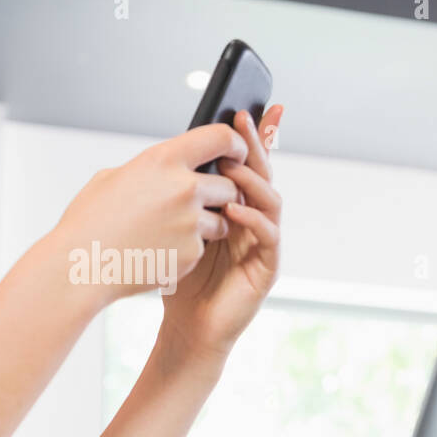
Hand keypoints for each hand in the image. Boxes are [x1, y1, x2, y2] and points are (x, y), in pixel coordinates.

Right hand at [52, 121, 248, 303]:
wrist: (81, 265)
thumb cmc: (89, 221)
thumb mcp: (112, 178)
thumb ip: (149, 169)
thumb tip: (169, 165)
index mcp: (163, 160)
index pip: (221, 138)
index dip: (236, 144)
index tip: (238, 154)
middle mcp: (184, 188)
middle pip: (230, 184)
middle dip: (222, 194)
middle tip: (204, 203)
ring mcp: (191, 223)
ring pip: (222, 220)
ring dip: (209, 224)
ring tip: (174, 231)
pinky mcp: (192, 253)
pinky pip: (204, 247)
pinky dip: (189, 250)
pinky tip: (161, 251)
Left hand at [158, 105, 283, 361]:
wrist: (185, 328)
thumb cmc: (176, 278)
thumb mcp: (172, 227)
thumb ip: (177, 196)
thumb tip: (165, 154)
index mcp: (233, 207)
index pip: (245, 165)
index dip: (250, 137)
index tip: (242, 108)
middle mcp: (253, 221)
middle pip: (262, 174)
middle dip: (255, 145)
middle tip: (242, 121)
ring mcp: (263, 243)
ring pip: (270, 200)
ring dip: (252, 180)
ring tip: (232, 168)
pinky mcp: (268, 267)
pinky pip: (268, 235)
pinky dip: (253, 220)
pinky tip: (234, 211)